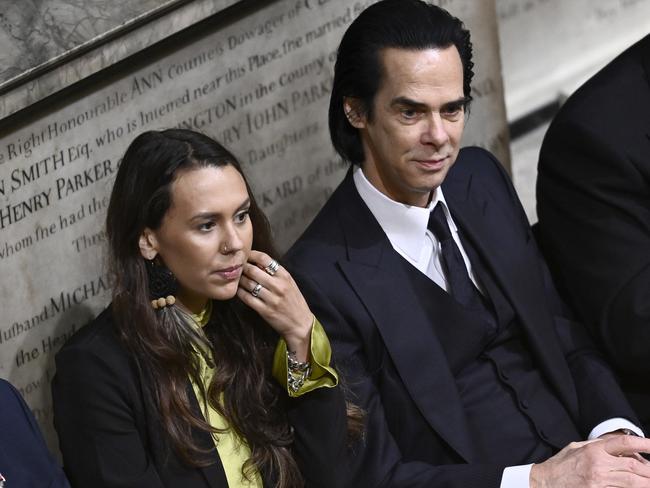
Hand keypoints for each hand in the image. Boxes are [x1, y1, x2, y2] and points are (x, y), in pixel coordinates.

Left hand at [237, 250, 312, 360]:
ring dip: (240, 280)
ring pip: (248, 284)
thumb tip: (257, 262)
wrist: (300, 324)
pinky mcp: (265, 310)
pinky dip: (240, 292)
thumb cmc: (294, 301)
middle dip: (242, 267)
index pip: (265, 259)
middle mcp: (278, 286)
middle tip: (236, 267)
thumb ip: (275, 273)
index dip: (252, 255)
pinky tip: (238, 290)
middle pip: (253, 270)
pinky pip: (247, 298)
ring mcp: (271, 299)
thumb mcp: (289, 283)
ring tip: (236, 278)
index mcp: (285, 276)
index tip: (246, 256)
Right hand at [530, 435, 649, 487]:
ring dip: (646, 482)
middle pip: (634, 465)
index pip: (624, 443)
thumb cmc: (560, 465)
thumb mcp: (577, 447)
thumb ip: (597, 444)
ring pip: (632, 482)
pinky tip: (637, 486)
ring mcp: (599, 481)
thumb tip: (617, 442)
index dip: (644, 443)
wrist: (545, 482)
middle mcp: (598, 464)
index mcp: (593, 449)